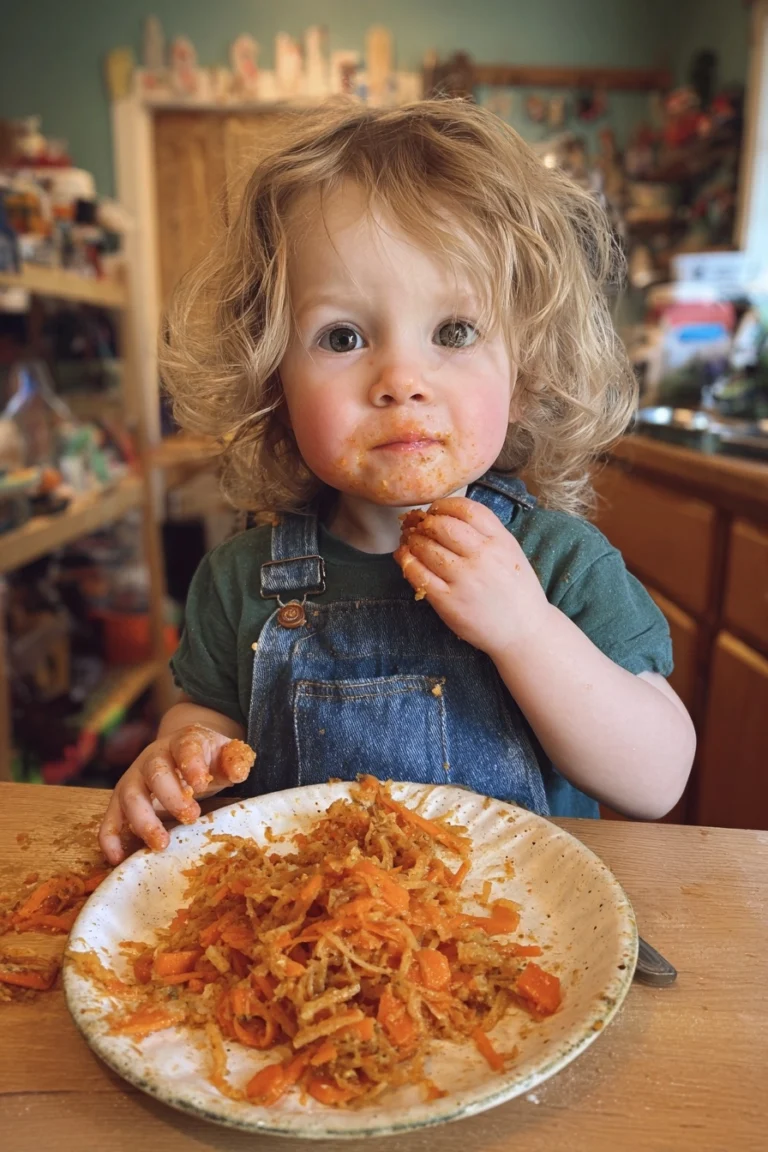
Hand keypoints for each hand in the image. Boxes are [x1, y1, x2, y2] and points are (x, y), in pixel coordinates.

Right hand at [98, 726, 253, 864]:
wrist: (183, 752)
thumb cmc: (206, 759)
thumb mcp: (225, 755)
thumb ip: (234, 761)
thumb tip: (238, 771)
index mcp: (182, 742)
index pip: (185, 748)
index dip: (191, 764)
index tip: (201, 783)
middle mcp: (153, 757)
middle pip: (154, 773)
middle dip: (170, 797)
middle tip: (191, 817)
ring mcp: (134, 778)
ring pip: (129, 796)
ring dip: (143, 820)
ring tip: (161, 843)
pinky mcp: (121, 801)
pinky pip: (109, 818)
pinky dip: (109, 838)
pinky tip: (117, 857)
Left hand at [393, 496, 549, 656]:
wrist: (524, 632)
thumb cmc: (517, 592)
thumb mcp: (511, 553)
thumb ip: (487, 533)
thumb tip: (449, 515)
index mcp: (500, 541)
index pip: (467, 509)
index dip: (444, 505)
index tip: (436, 510)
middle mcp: (483, 557)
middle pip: (443, 526)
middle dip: (426, 523)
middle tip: (419, 527)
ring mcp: (465, 579)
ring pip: (427, 547)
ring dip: (413, 540)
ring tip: (411, 541)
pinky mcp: (448, 601)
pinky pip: (418, 574)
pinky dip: (406, 561)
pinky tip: (404, 557)